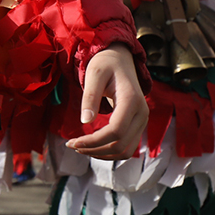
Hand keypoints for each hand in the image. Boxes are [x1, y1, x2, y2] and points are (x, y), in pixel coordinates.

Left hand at [66, 44, 147, 159]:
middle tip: (72, 145)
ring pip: (125, 151)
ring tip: (80, 148)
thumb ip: (90, 96)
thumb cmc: (106, 64)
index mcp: (132, 100)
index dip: (94, 141)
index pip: (116, 131)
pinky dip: (109, 151)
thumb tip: (85, 121)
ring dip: (102, 154)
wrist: (120, 59)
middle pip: (121, 145)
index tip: (73, 142)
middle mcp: (142, 113)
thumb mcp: (94, 74)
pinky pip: (126, 146)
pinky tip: (92, 146)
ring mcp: (142, 121)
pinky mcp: (137, 125)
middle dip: (95, 149)